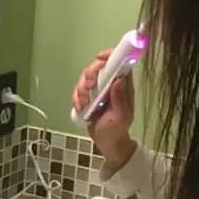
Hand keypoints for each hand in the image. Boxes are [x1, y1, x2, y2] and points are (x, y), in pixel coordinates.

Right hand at [72, 49, 135, 168]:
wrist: (107, 143)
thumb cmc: (116, 130)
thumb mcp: (120, 117)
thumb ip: (120, 99)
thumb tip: (119, 79)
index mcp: (123, 85)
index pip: (118, 62)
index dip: (109, 55)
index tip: (99, 58)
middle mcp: (111, 83)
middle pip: (98, 67)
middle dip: (89, 75)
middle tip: (88, 89)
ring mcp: (99, 89)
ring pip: (85, 77)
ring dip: (81, 88)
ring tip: (83, 103)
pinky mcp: (88, 96)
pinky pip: (78, 89)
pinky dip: (76, 97)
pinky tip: (79, 107)